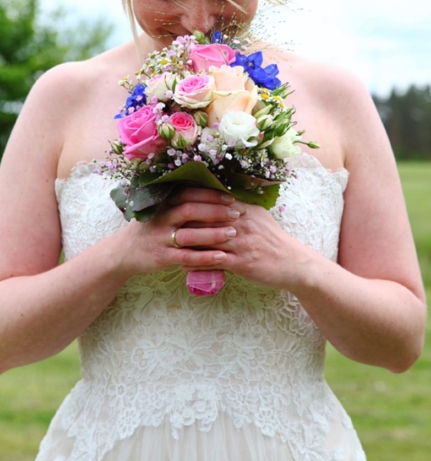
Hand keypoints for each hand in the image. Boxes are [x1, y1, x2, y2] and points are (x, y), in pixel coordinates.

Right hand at [117, 187, 245, 277]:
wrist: (124, 251)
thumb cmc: (151, 228)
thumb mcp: (161, 210)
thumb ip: (181, 203)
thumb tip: (213, 194)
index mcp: (164, 203)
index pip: (189, 193)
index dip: (211, 194)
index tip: (231, 197)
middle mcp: (162, 218)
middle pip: (191, 210)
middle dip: (216, 211)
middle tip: (237, 213)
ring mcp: (161, 238)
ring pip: (190, 235)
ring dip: (213, 233)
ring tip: (234, 233)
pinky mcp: (162, 257)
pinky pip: (187, 257)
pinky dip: (205, 257)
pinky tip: (222, 257)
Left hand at [166, 191, 314, 291]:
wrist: (294, 264)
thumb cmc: (274, 241)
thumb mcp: (259, 218)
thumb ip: (240, 208)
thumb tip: (221, 199)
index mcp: (246, 210)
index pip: (216, 199)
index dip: (195, 197)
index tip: (175, 196)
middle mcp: (242, 224)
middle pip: (208, 217)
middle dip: (185, 217)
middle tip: (165, 218)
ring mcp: (242, 243)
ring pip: (208, 239)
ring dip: (187, 240)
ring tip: (168, 241)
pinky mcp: (243, 263)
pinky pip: (215, 261)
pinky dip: (197, 262)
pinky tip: (182, 264)